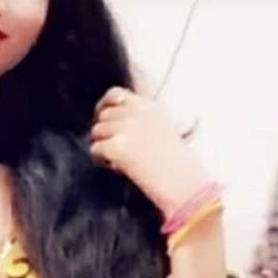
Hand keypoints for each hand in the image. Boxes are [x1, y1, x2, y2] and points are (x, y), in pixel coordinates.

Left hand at [89, 87, 208, 215]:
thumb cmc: (176, 163)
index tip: (100, 117)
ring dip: (102, 147)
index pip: (115, 94)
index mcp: (148, 106)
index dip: (104, 106)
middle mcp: (135, 113)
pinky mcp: (117, 147)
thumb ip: (140, 118)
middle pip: (102, 116)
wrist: (182, 182)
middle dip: (104, 132)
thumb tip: (113, 117)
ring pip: (96, 133)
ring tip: (117, 160)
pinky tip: (115, 167)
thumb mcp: (163, 128)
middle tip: (113, 148)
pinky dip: (101, 160)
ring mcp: (125, 128)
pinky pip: (95, 149)